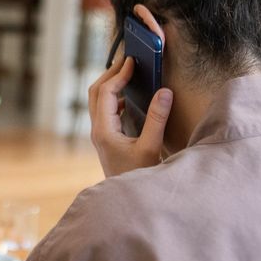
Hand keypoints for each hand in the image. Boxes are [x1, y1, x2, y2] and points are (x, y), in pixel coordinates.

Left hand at [89, 55, 172, 177]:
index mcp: (104, 131)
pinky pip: (105, 110)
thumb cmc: (139, 177)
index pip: (106, 93)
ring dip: (111, 84)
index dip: (119, 74)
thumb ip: (157, 119)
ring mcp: (100, 134)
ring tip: (129, 72)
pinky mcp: (106, 138)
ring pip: (98, 101)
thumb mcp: (151, 148)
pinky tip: (131, 96)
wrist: (128, 201)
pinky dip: (115, 97)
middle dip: (110, 73)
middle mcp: (97, 131)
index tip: (133, 62)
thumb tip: (164, 91)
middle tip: (128, 60)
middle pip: (95, 92)